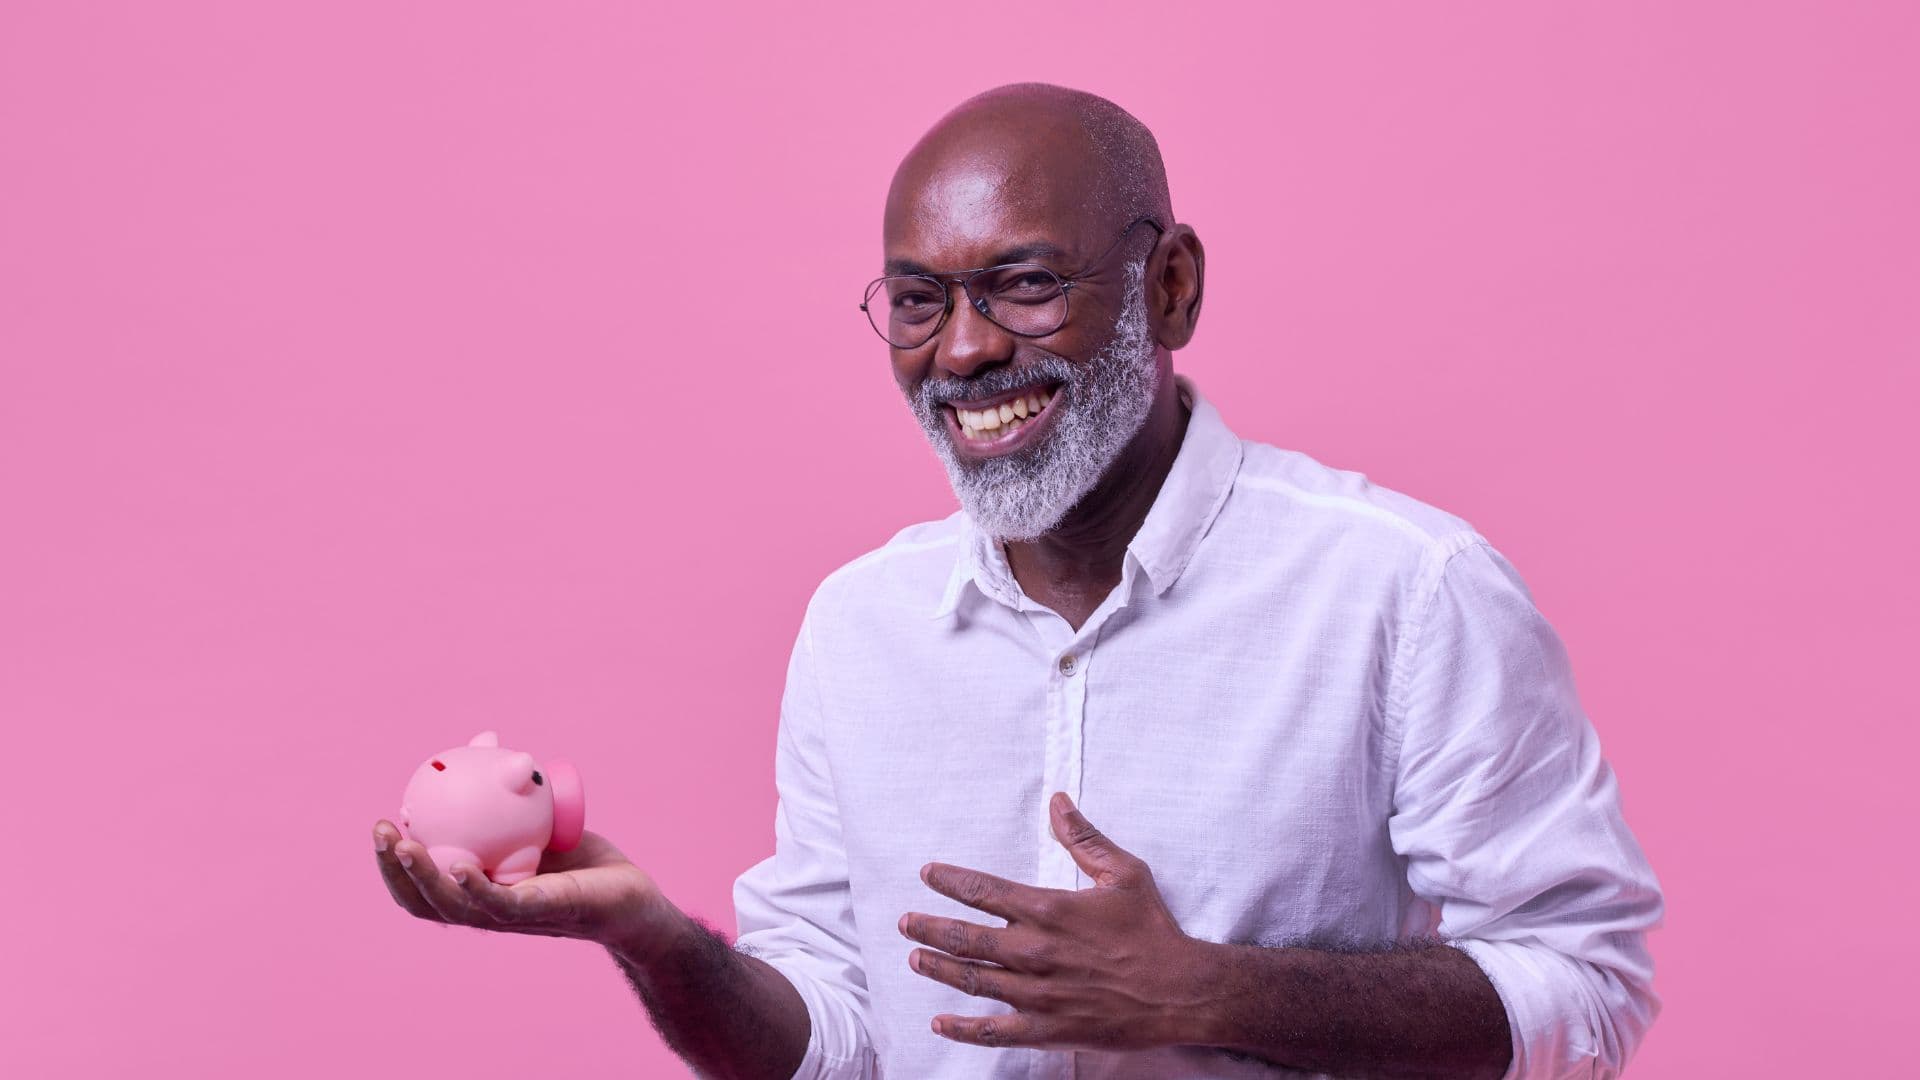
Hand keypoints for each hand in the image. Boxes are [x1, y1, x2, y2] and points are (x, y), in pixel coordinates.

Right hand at [371, 820, 673, 960]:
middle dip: (393, 867)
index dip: (392, 862)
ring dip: (422, 876)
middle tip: (380, 829)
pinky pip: (503, 904)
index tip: (381, 822)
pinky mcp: (543, 913)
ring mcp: (511, 917)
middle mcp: (485, 911)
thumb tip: (484, 741)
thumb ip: (507, 791)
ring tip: (403, 845)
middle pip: (423, 899)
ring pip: (453, 906)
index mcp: (476, 892)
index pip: (420, 886)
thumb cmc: (580, 861)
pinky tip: (462, 866)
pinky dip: (476, 888)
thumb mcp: (535, 819)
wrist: (629, 894)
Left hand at [898, 793, 1210, 1050]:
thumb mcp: (1124, 873)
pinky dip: (961, 1028)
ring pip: (971, 979)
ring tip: (915, 956)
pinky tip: (939, 1022)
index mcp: (1048, 909)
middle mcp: (1033, 951)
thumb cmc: (1153, 930)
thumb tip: (1058, 801)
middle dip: (929, 925)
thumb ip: (1084, 838)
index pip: (983, 890)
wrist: (1181, 991)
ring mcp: (1036, 992)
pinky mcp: (1046, 1027)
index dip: (950, 880)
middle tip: (905, 920)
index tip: (928, 874)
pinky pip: (993, 1032)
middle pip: (964, 936)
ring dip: (938, 966)